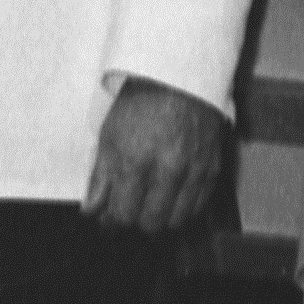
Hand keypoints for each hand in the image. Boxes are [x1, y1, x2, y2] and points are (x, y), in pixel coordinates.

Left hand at [85, 79, 227, 232]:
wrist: (177, 80)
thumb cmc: (139, 105)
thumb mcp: (109, 137)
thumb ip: (100, 178)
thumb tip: (92, 210)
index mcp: (135, 161)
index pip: (123, 214)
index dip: (112, 220)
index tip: (108, 217)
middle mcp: (167, 171)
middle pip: (150, 223)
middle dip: (136, 220)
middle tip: (129, 209)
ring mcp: (193, 171)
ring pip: (176, 220)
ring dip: (161, 218)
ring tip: (150, 205)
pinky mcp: (211, 168)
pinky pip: (198, 206)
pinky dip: (183, 208)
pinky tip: (171, 198)